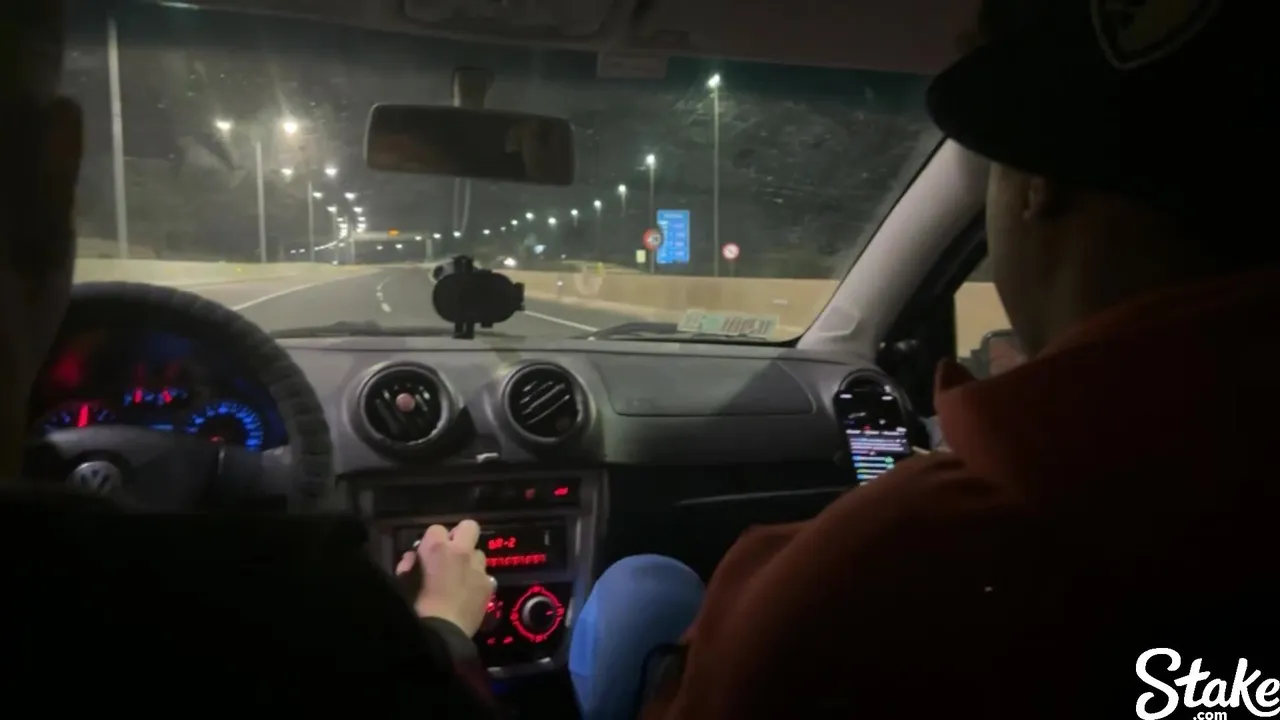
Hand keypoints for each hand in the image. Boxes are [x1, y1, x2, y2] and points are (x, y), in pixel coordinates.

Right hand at [395, 520, 495, 636]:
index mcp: (436, 547)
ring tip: (460, 580)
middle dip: (461, 536)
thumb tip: (415, 558)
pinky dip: (478, 581)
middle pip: (469, 526)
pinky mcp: (489, 585)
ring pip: (478, 554)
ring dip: (469, 562)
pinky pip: (485, 576)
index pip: (436, 528)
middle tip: (452, 553)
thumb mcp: (403, 581)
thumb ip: (411, 564)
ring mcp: (478, 568)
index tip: (428, 554)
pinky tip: (469, 595)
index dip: (432, 541)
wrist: (439, 633)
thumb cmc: (415, 607)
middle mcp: (461, 552)